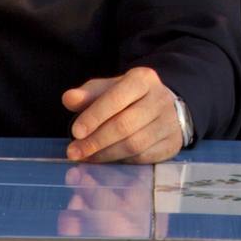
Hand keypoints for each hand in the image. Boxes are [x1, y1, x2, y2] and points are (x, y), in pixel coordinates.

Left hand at [61, 68, 185, 162]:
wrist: (163, 108)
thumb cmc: (128, 98)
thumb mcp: (107, 90)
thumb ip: (87, 95)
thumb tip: (68, 98)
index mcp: (143, 79)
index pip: (117, 98)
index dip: (94, 116)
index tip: (75, 132)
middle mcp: (160, 99)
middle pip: (125, 125)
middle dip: (96, 141)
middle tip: (74, 152)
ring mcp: (169, 123)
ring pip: (134, 145)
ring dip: (105, 154)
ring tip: (86, 157)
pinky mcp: (172, 144)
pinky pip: (143, 158)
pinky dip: (120, 161)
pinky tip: (105, 160)